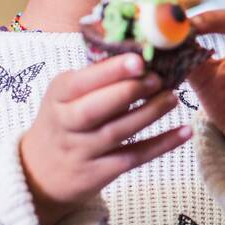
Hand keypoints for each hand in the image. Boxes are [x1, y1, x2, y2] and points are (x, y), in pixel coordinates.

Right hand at [20, 53, 190, 224]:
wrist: (40, 172)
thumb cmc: (64, 120)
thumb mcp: (65, 95)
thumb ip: (95, 77)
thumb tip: (141, 50)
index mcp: (58, 97)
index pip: (80, 83)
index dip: (110, 72)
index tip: (138, 60)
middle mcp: (66, 124)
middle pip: (95, 109)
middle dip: (129, 92)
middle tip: (158, 79)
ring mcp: (82, 151)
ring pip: (117, 133)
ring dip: (149, 114)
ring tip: (172, 98)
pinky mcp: (99, 173)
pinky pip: (133, 157)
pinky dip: (161, 145)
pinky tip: (184, 131)